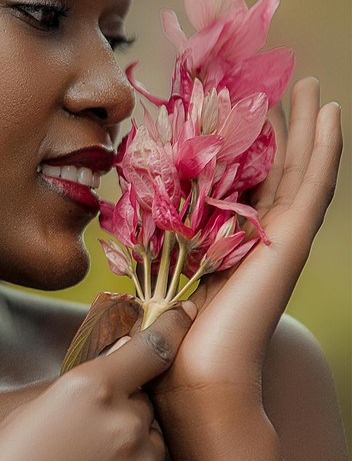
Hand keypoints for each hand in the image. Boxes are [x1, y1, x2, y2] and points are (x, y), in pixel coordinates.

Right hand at [0, 308, 193, 460]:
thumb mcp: (31, 412)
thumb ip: (81, 388)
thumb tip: (115, 372)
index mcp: (89, 388)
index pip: (151, 346)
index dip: (170, 328)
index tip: (184, 315)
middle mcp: (126, 422)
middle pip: (142, 401)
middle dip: (123, 409)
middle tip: (83, 437)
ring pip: (149, 441)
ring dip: (127, 447)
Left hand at [153, 77, 342, 408]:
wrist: (194, 375)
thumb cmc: (168, 334)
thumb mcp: (156, 272)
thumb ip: (155, 242)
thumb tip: (130, 218)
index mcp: (227, 242)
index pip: (240, 183)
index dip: (240, 146)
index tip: (233, 109)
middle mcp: (258, 236)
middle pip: (274, 170)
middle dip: (277, 128)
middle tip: (279, 85)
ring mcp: (280, 238)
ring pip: (301, 169)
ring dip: (307, 126)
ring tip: (308, 86)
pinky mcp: (292, 240)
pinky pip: (314, 182)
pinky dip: (324, 147)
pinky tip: (329, 113)